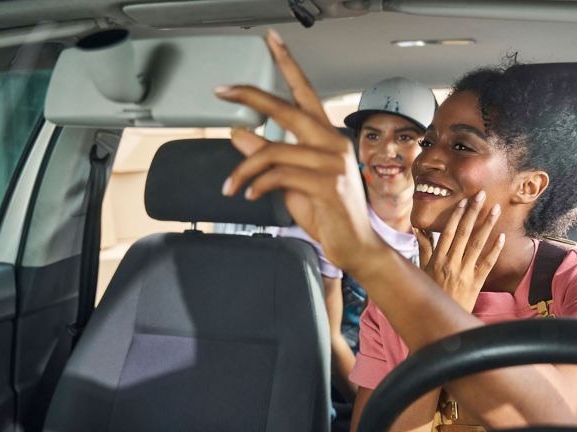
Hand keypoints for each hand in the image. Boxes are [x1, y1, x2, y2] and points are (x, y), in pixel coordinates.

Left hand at [215, 29, 384, 272]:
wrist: (355, 246)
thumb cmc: (328, 213)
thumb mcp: (290, 181)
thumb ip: (267, 156)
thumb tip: (238, 133)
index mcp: (325, 137)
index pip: (305, 92)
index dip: (288, 64)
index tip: (271, 40)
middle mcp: (332, 143)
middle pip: (286, 109)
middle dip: (251, 95)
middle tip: (221, 90)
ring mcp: (333, 163)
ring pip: (273, 151)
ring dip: (243, 170)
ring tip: (230, 186)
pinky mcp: (328, 184)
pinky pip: (279, 175)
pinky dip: (257, 185)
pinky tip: (249, 195)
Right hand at [414, 191, 504, 311]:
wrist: (439, 318)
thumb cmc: (431, 291)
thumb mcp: (423, 269)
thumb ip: (423, 248)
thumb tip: (418, 229)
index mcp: (438, 259)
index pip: (448, 232)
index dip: (456, 215)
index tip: (464, 201)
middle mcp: (451, 263)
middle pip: (464, 233)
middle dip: (473, 212)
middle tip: (481, 195)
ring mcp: (465, 273)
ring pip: (477, 244)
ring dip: (487, 225)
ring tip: (495, 209)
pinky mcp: (476, 283)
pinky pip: (487, 264)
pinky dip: (494, 250)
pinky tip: (501, 237)